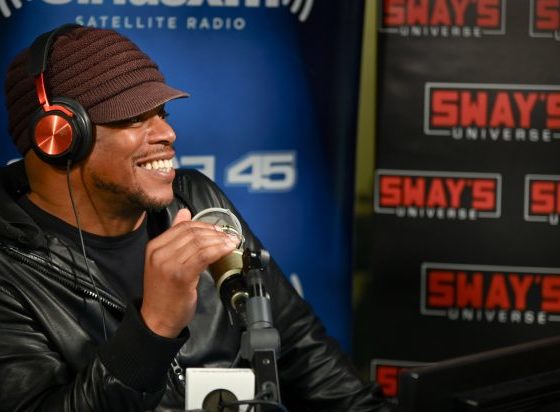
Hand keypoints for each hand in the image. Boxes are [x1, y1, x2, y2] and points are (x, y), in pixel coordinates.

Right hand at [140, 208, 237, 337]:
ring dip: (219, 241)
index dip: (205, 225)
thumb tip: (185, 213)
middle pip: (192, 233)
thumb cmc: (164, 293)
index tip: (219, 231)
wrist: (156, 319)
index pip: (183, 226)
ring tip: (231, 243)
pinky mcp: (180, 275)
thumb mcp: (166, 261)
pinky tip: (227, 250)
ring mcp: (168, 264)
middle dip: (215, 233)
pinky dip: (218, 250)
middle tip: (229, 237)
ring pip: (199, 243)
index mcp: (154, 246)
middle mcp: (159, 252)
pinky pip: (203, 256)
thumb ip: (175, 237)